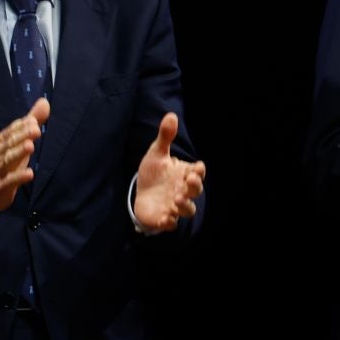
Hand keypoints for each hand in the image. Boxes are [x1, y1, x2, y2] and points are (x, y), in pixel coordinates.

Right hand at [0, 99, 48, 214]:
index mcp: (1, 142)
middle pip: (9, 143)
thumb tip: (44, 102)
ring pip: (7, 160)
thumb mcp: (16, 142)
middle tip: (35, 129)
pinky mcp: (0, 187)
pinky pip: (8, 182)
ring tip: (30, 146)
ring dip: (18, 153)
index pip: (10, 131)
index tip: (33, 120)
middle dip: (21, 136)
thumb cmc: (4, 162)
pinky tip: (29, 174)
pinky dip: (18, 177)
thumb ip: (30, 123)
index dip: (21, 126)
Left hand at [133, 113, 206, 233]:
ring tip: (177, 199)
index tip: (196, 168)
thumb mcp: (157, 153)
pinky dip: (169, 222)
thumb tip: (171, 115)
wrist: (141, 193)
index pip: (198, 172)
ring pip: (189, 210)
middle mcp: (184, 190)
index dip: (199, 171)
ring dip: (185, 206)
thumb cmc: (154, 173)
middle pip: (197, 191)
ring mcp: (175, 205)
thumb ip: (165, 137)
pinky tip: (164, 218)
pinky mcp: (164, 218)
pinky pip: (171, 223)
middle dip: (195, 187)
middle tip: (187, 182)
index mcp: (185, 174)